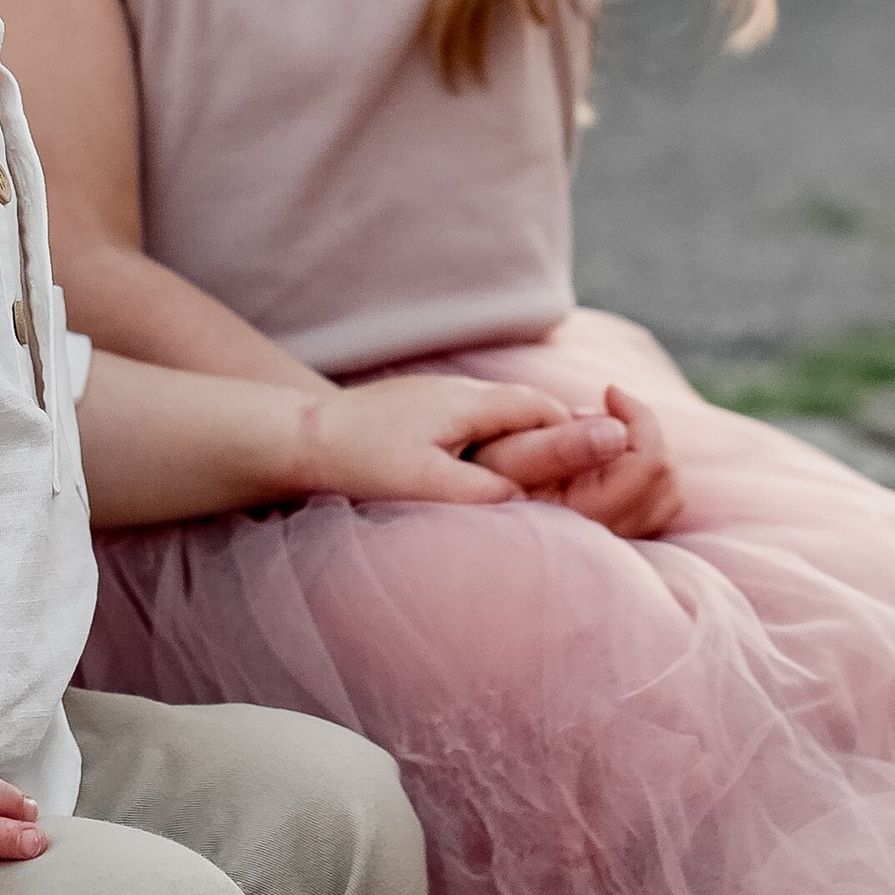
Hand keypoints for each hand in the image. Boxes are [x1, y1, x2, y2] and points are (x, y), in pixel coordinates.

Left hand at [302, 373, 601, 508]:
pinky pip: (468, 421)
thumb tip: (529, 502)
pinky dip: (489, 442)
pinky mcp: (412, 413)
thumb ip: (483, 493)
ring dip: (519, 437)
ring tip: (538, 472)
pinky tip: (482, 468)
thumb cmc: (359, 461)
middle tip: (580, 466)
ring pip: (494, 413)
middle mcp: (456, 392)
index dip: (573, 432)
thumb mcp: (425, 485)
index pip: (540, 409)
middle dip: (553, 432)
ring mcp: (432, 399)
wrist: (294, 437)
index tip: (599, 461)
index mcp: (468, 403)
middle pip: (523, 406)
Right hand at [474, 386, 681, 539]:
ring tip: (591, 437)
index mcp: (583, 516)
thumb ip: (560, 445)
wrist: (447, 504)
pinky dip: (638, 472)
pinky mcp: (607, 537)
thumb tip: (619, 432)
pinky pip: (651, 507)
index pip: (649, 465)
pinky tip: (596, 458)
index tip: (608, 391)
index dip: (639, 417)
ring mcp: (608, 541)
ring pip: (665, 497)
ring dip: (640, 453)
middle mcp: (602, 537)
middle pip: (665, 481)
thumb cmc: (469, 477)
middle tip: (592, 416)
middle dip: (639, 435)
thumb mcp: (506, 454)